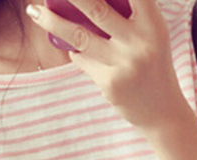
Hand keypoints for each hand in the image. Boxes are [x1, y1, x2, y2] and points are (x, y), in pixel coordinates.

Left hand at [27, 0, 190, 131]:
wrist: (162, 111)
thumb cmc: (152, 63)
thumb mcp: (151, 34)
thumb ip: (130, 14)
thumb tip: (80, 3)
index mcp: (153, 23)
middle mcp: (141, 43)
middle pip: (97, 9)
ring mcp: (124, 65)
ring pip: (79, 36)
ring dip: (52, 21)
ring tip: (34, 12)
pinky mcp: (111, 84)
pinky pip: (83, 60)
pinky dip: (76, 54)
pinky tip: (75, 52)